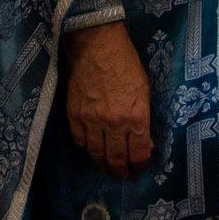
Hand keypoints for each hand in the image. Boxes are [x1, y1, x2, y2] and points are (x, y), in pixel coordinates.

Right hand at [62, 21, 153, 177]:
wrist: (97, 44)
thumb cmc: (126, 63)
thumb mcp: (144, 91)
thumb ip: (143, 118)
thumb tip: (143, 141)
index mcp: (136, 116)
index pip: (139, 154)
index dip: (140, 165)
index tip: (139, 167)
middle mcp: (114, 124)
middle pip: (116, 160)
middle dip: (121, 172)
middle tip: (123, 175)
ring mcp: (91, 120)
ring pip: (96, 154)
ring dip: (103, 164)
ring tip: (107, 167)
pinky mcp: (74, 114)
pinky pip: (80, 141)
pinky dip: (86, 148)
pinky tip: (91, 147)